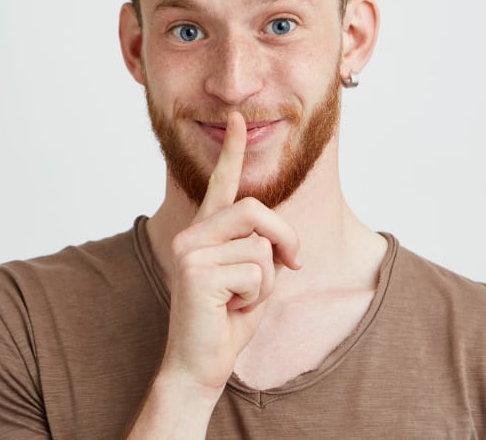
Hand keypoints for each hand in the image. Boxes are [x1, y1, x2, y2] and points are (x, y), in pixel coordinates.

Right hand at [160, 111, 302, 394]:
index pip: (222, 184)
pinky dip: (256, 298)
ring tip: (238, 300)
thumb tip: (282, 241)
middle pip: (256, 211)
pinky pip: (255, 274)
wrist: (200, 365)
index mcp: (207, 231)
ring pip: (261, 248)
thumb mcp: (256, 279)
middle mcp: (194, 234)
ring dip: (267, 282)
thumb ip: (264, 249)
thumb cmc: (228, 322)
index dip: (232, 151)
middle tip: (294, 264)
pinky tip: (229, 310)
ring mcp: (190, 250)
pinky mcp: (195, 271)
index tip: (238, 119)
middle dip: (285, 238)